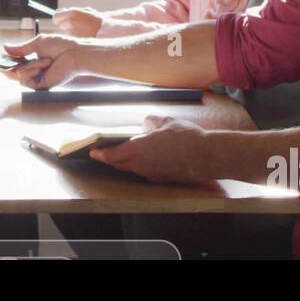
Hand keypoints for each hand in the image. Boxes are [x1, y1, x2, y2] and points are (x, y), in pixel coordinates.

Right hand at [3, 34, 86, 88]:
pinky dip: (31, 72)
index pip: (15, 63)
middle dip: (7, 67)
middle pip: (13, 73)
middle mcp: (34, 70)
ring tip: (43, 60)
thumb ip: (21, 48)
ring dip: (28, 66)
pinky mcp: (42, 85)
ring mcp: (38, 78)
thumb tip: (6, 48)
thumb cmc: (62, 46)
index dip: (5, 62)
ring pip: (19, 76)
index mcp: (33, 59)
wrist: (74, 53)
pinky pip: (26, 81)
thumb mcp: (37, 43)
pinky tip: (41, 66)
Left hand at [52, 6, 103, 36]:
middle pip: (60, 25)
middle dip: (65, 25)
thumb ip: (70, 11)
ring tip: (81, 31)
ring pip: (65, 32)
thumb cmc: (96, 20)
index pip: (56, 17)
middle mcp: (70, 23)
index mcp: (72, 13)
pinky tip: (82, 36)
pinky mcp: (73, 41)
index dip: (59, 18)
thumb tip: (59, 11)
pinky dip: (73, 38)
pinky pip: (70, 39)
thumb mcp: (84, 11)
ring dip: (69, 32)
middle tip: (76, 25)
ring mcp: (71, 33)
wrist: (105, 31)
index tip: (62, 19)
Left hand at [89, 115, 213, 182]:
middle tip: (105, 153)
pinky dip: (142, 166)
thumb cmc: (186, 136)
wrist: (206, 156)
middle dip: (111, 159)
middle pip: (120, 165)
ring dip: (126, 163)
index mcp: (138, 149)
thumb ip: (153, 121)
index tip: (93, 153)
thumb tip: (147, 122)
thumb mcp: (167, 122)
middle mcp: (141, 165)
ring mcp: (152, 173)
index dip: (101, 154)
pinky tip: (148, 158)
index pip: (113, 155)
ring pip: (133, 169)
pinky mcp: (162, 178)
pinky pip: (146, 172)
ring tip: (124, 154)